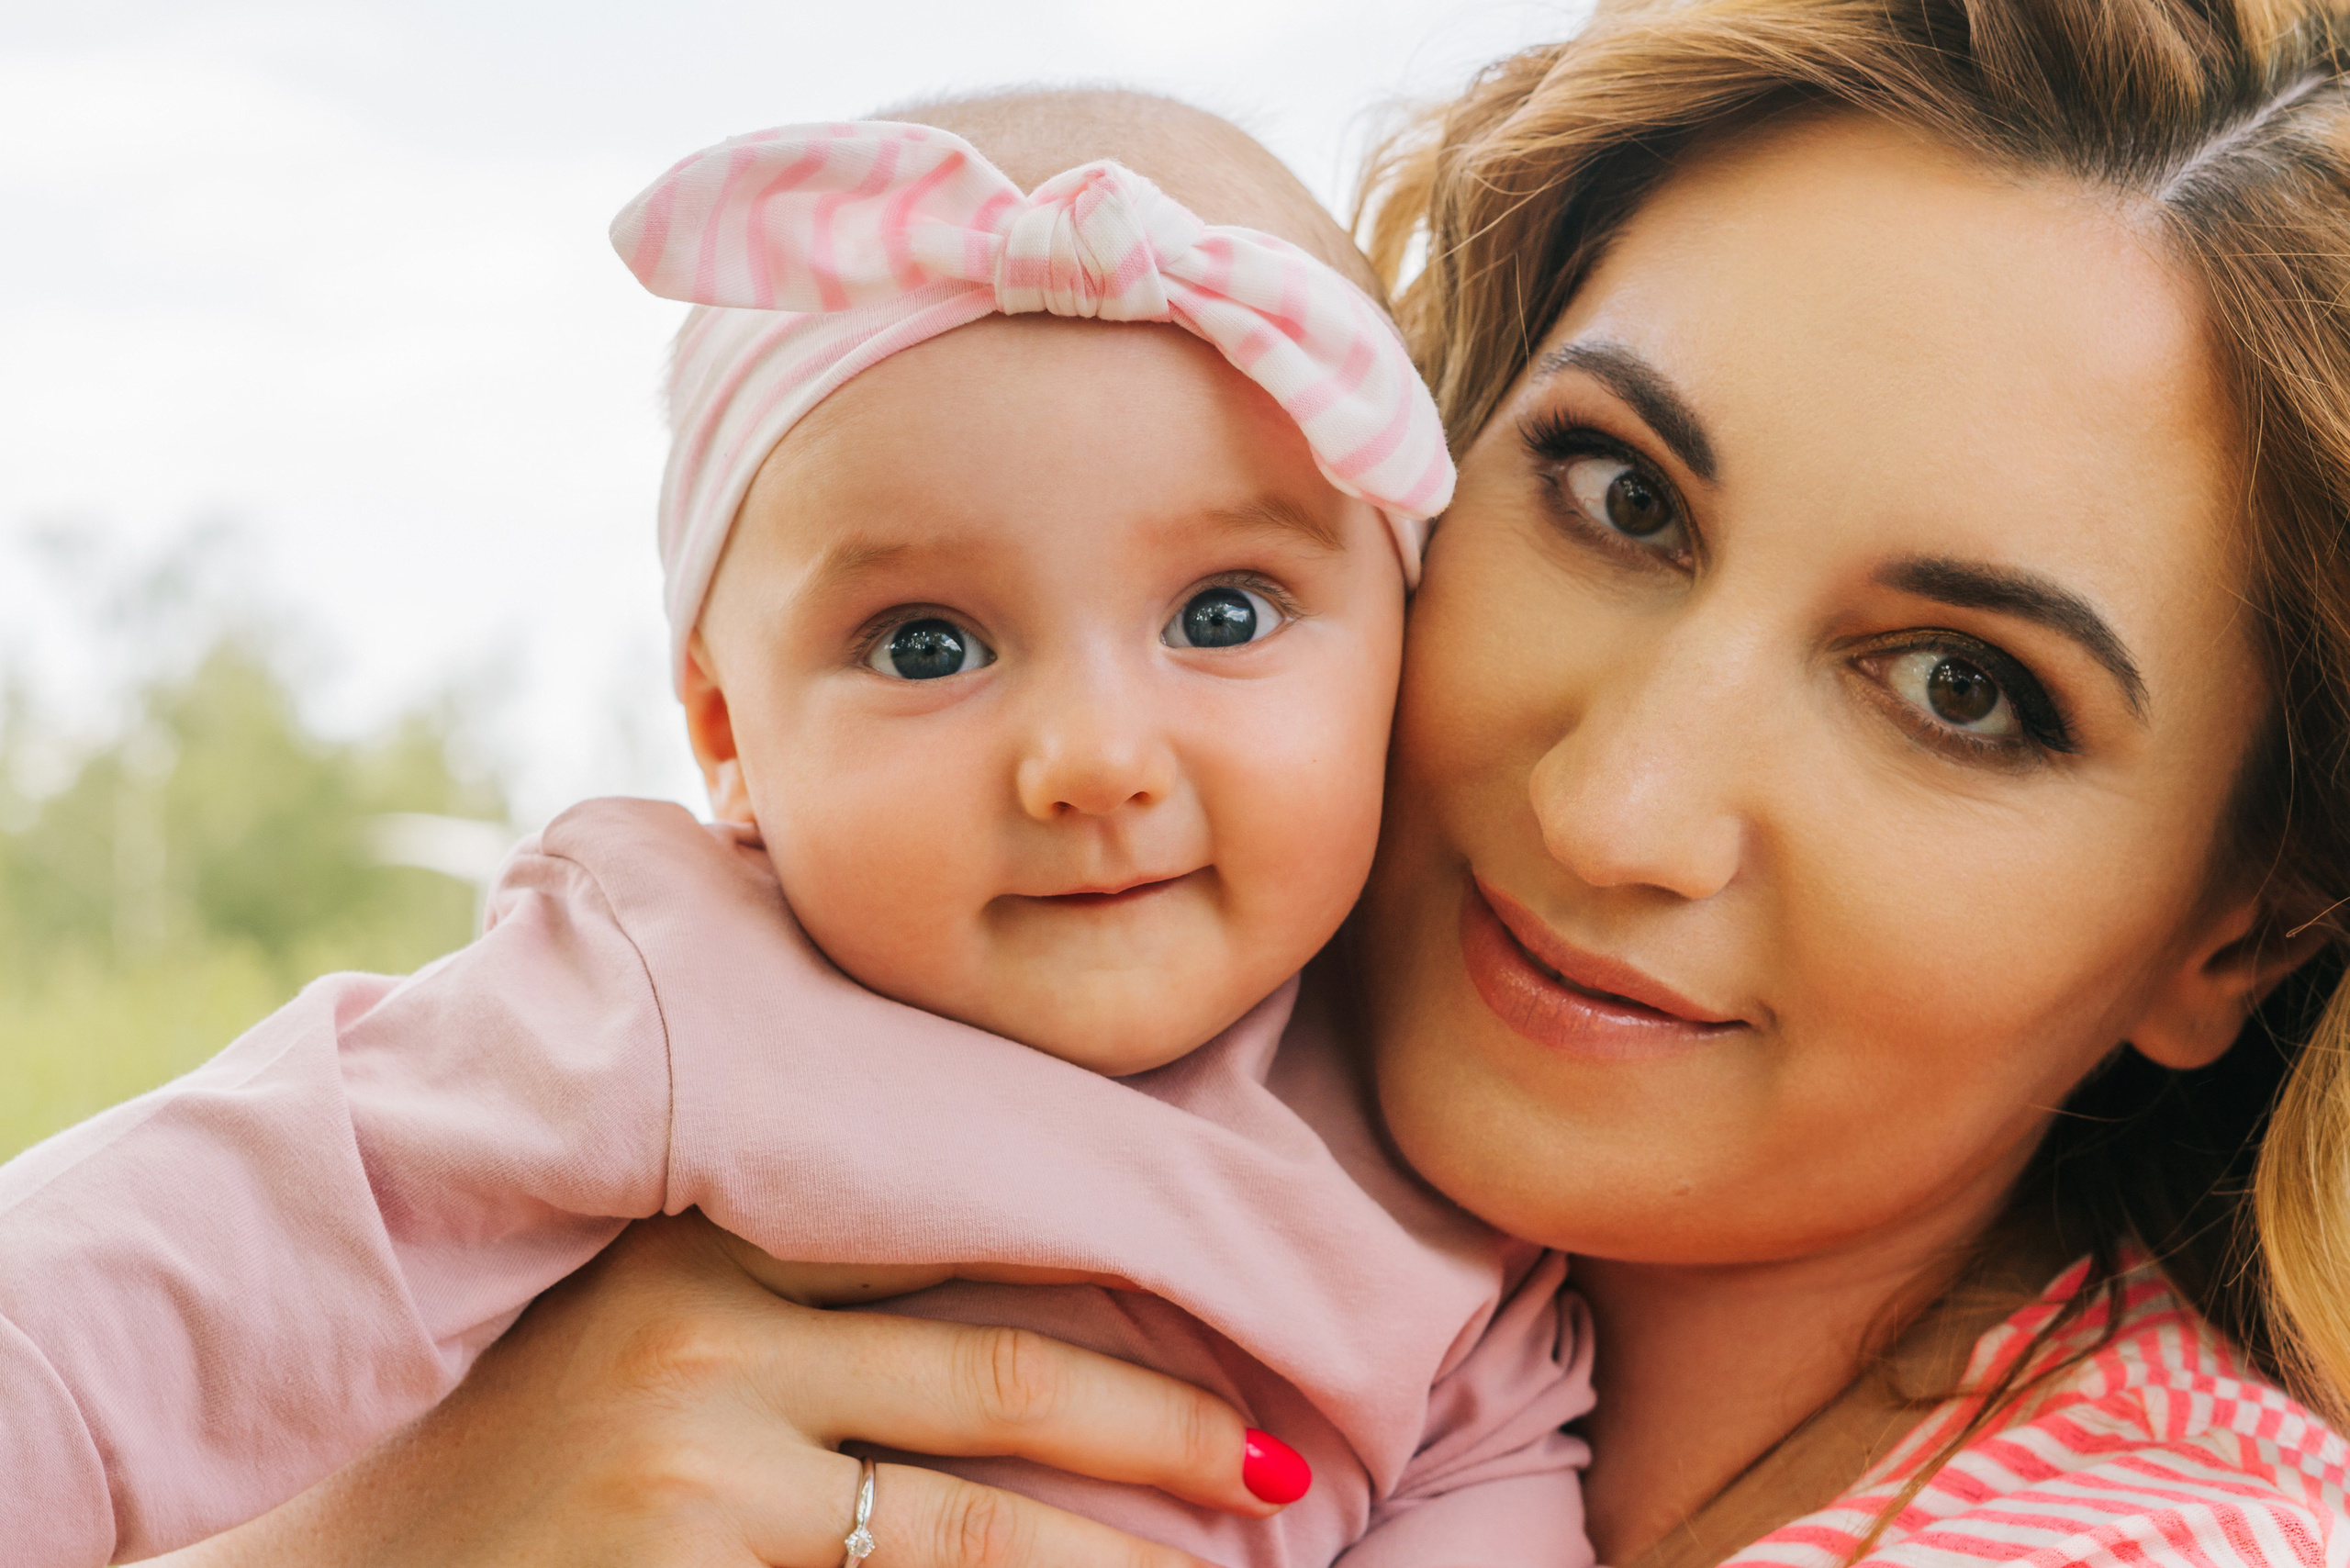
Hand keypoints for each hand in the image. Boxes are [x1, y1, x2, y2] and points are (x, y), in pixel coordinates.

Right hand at [160, 1211, 1284, 1567]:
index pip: (953, 1241)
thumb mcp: (622, 1313)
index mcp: (707, 1241)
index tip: (1224, 1310)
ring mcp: (690, 1476)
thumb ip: (776, 1278)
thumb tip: (977, 1289)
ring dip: (1109, 1560)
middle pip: (998, 1378)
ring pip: (961, 1528)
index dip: (1105, 1280)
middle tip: (1279, 1464)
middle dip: (1158, 1427)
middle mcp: (705, 1341)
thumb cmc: (491, 1435)